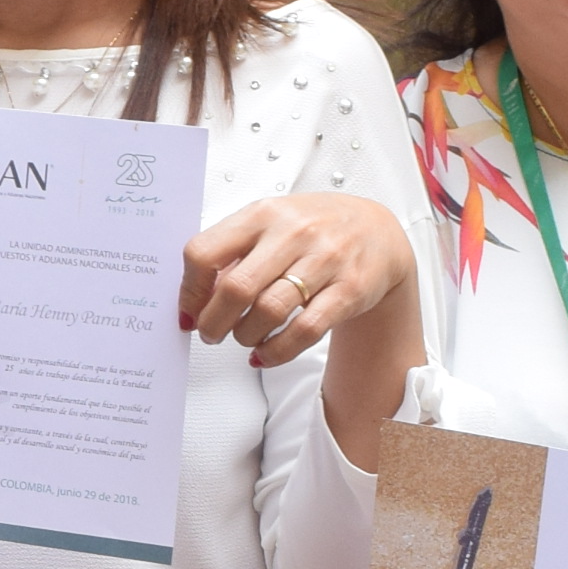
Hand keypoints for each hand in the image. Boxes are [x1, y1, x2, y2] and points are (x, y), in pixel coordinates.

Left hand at [181, 196, 414, 367]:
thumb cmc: (314, 230)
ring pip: (268, 312)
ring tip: (244, 338)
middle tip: (211, 335)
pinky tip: (265, 354)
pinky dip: (277, 351)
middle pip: (235, 288)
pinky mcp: (349, 289)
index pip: (204, 252)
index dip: (190, 290)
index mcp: (262, 213)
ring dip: (245, 336)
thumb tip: (195, 298)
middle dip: (213, 323)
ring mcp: (325, 260)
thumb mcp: (270, 224)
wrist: (378, 232)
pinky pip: (304, 331)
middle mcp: (293, 232)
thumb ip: (233, 252)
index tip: (189, 311)